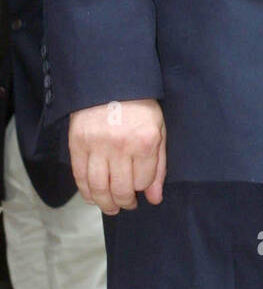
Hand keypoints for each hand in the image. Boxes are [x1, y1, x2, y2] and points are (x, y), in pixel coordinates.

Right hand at [68, 98, 166, 214]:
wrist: (110, 81)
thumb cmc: (139, 106)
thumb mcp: (159, 130)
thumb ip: (158, 166)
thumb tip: (155, 198)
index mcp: (145, 141)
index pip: (142, 181)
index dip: (142, 187)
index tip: (140, 186)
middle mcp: (120, 146)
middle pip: (120, 189)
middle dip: (124, 203)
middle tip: (126, 205)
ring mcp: (96, 145)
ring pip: (98, 188)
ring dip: (104, 203)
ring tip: (110, 207)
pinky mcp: (77, 144)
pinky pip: (80, 177)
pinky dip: (86, 192)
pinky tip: (93, 196)